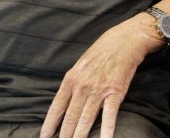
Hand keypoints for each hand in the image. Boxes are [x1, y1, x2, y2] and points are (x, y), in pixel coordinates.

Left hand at [40, 19, 158, 137]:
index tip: (44, 136)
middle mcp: (82, 86)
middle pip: (70, 117)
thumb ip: (74, 81)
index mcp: (71, 78)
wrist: (125, 40)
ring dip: (79, 136)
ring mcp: (99, 90)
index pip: (57, 106)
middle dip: (64, 135)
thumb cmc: (103, 50)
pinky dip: (106, 130)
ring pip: (85, 119)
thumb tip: (67, 99)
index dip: (50, 123)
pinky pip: (109, 116)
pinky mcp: (115, 93)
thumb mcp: (81, 63)